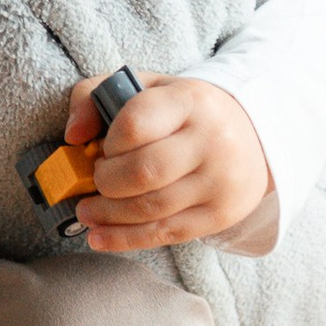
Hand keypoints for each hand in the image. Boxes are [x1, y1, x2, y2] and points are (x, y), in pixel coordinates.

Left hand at [64, 75, 270, 250]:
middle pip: (144, 171)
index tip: (102, 147)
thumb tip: (72, 134)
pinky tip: (100, 237)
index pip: (135, 124)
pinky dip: (126, 238)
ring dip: (109, 214)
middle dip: (106, 181)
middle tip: (96, 180)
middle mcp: (212, 140)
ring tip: (86, 212)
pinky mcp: (220, 214)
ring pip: (152, 207)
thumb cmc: (185, 111)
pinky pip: (167, 233)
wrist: (253, 135)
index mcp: (190, 101)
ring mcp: (219, 181)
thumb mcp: (146, 87)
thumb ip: (96, 96)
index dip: (108, 141)